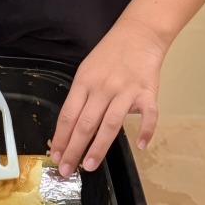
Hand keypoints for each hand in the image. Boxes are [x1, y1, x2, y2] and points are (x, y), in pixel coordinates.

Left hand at [49, 18, 165, 175]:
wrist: (138, 34)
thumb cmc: (109, 55)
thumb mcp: (86, 71)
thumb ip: (81, 97)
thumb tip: (71, 128)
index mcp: (84, 83)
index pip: (68, 115)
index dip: (61, 138)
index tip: (56, 156)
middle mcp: (103, 88)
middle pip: (85, 124)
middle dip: (74, 149)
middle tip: (67, 170)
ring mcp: (126, 91)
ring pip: (110, 124)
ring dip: (99, 147)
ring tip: (90, 165)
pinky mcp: (147, 93)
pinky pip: (148, 115)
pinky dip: (145, 130)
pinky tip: (140, 145)